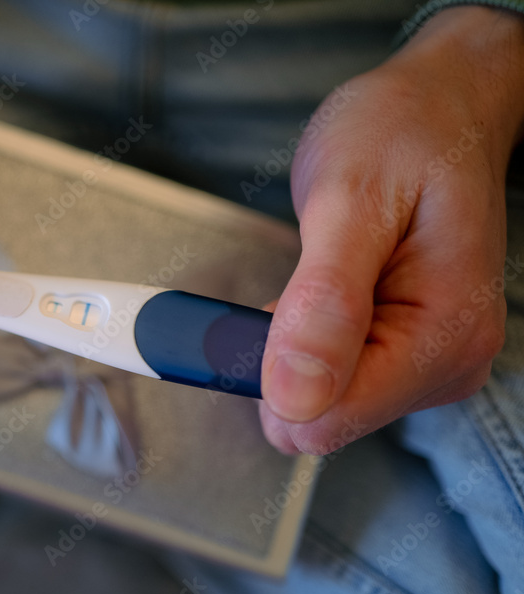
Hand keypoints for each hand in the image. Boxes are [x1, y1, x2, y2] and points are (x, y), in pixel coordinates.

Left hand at [260, 7, 523, 454]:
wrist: (439, 104)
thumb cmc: (400, 133)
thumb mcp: (350, 200)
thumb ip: (323, 301)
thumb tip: (293, 398)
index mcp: (442, 336)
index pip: (327, 418)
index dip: (258, 376)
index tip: (220, 328)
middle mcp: (445, 363)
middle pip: (319, 414)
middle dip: (271, 358)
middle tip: (270, 288)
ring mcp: (427, 361)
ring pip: (317, 398)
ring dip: (285, 346)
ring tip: (298, 279)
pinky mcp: (403, 351)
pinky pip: (328, 375)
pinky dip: (299, 340)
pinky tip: (308, 297)